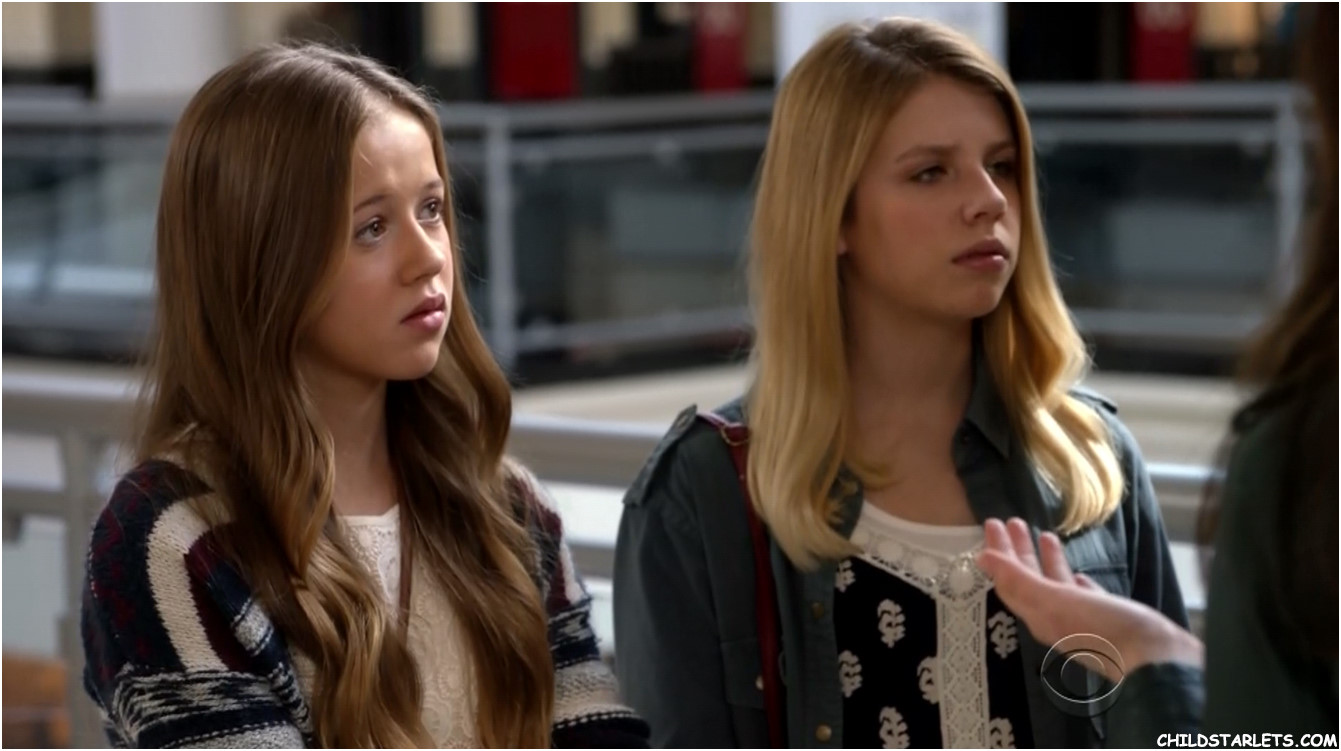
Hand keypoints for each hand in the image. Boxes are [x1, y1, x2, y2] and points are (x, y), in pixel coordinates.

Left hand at [976, 518, 1202, 681]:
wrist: (1155, 659)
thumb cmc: (1104, 628)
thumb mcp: (1056, 601)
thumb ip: (1019, 581)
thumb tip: (982, 559)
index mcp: (1039, 613)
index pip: (1009, 579)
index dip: (999, 553)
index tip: (991, 525)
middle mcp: (1054, 618)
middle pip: (1029, 579)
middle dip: (1018, 550)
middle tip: (1010, 521)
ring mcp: (1081, 619)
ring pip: (1055, 585)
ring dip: (1046, 560)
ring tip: (1043, 534)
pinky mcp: (1106, 620)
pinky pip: (1082, 598)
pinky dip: (1074, 583)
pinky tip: (1077, 575)